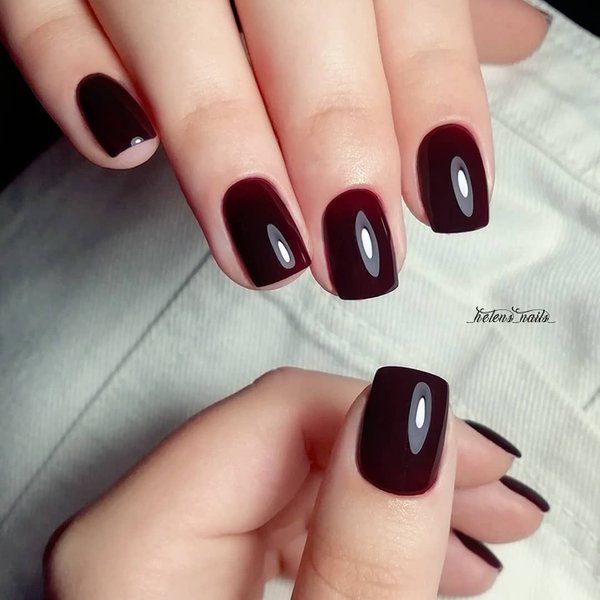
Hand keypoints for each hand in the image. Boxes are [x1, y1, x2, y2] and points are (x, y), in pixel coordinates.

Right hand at [0, 1, 547, 298]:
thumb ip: (435, 4)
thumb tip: (516, 40)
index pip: (409, 1)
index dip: (435, 101)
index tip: (448, 203)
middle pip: (301, 18)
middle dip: (336, 146)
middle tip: (358, 258)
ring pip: (170, 24)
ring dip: (221, 148)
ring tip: (267, 255)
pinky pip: (36, 14)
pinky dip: (71, 76)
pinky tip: (123, 150)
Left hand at [44, 367, 547, 597]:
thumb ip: (367, 551)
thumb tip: (404, 420)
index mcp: (135, 549)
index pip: (272, 413)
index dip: (377, 413)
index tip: (463, 447)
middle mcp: (130, 544)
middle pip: (284, 442)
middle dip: (396, 453)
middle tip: (486, 485)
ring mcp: (158, 566)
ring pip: (292, 483)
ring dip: (388, 496)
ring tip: (472, 536)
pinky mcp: (187, 590)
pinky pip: (280, 530)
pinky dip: (353, 535)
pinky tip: (406, 560)